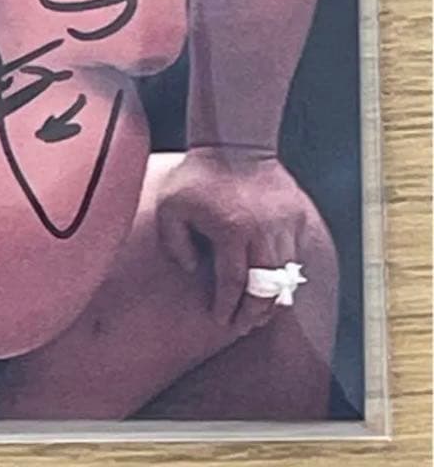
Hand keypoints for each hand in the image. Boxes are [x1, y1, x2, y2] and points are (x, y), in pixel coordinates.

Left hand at [156, 147, 309, 328]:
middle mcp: (263, 231)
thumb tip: (193, 270)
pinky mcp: (296, 215)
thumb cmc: (198, 174)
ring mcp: (283, 224)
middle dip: (254, 313)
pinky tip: (273, 283)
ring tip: (259, 312)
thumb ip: (174, 243)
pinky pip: (296, 254)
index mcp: (232, 230)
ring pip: (285, 275)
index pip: (232, 283)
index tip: (220, 319)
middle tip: (243, 325)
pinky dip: (286, 273)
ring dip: (272, 298)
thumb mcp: (170, 205)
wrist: (235, 140)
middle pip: (265, 288)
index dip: (226, 307)